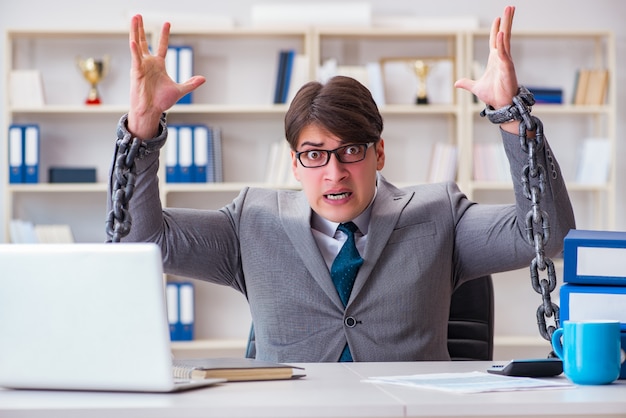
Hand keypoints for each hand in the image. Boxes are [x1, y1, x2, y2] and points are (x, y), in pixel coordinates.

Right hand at [127, 15, 205, 138]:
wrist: (151, 111)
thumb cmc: (161, 101)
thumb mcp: (179, 90)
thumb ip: (191, 83)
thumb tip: (203, 79)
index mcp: (158, 65)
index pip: (162, 46)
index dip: (164, 35)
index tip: (167, 23)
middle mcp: (148, 63)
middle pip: (144, 41)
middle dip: (141, 28)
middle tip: (139, 15)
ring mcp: (141, 66)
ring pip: (137, 45)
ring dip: (135, 32)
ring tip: (134, 18)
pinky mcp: (136, 73)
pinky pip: (135, 59)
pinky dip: (134, 51)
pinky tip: (133, 41)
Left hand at [454, 6, 517, 109]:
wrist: (501, 105)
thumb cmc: (493, 95)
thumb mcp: (476, 87)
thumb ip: (467, 83)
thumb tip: (457, 83)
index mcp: (495, 60)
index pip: (494, 41)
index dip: (496, 29)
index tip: (498, 17)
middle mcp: (501, 58)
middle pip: (503, 35)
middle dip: (506, 21)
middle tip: (509, 7)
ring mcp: (506, 61)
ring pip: (505, 40)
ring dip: (507, 25)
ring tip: (508, 12)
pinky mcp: (507, 68)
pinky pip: (504, 54)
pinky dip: (501, 44)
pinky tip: (500, 33)